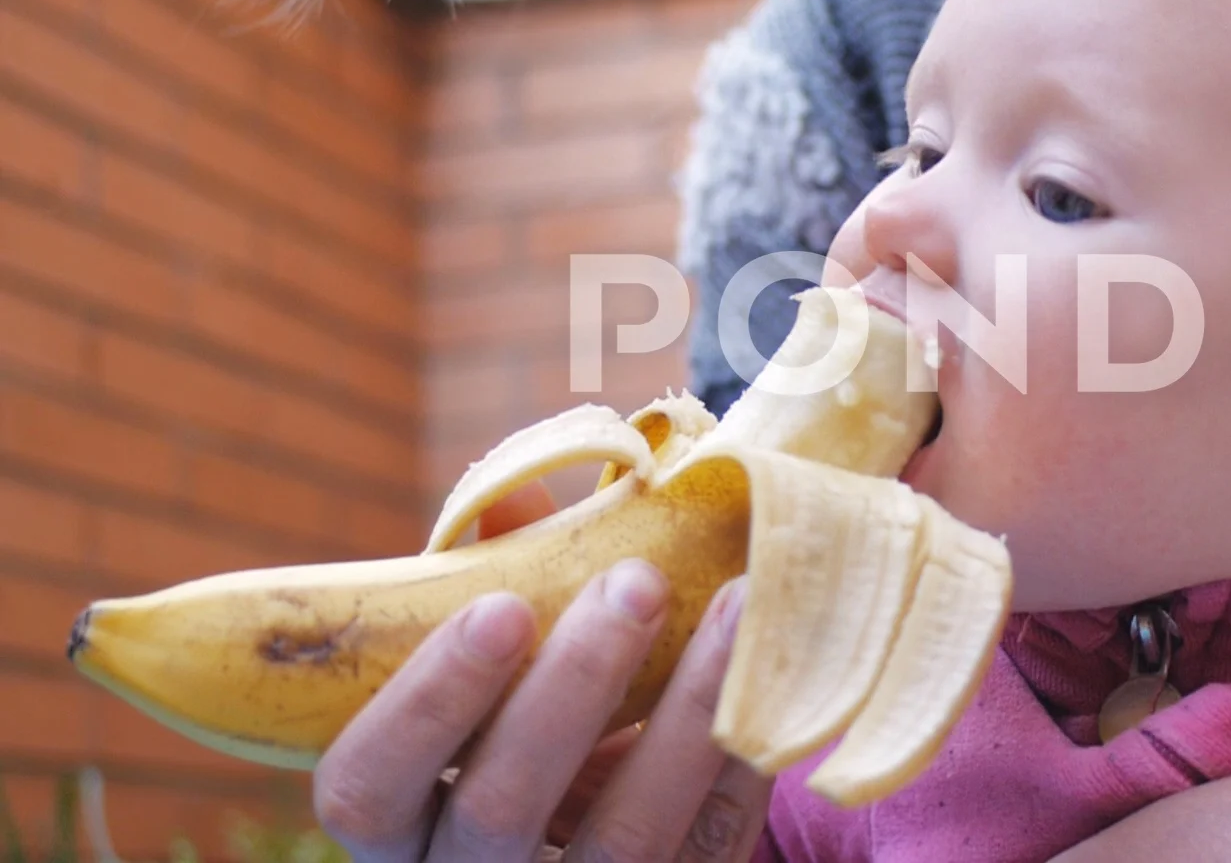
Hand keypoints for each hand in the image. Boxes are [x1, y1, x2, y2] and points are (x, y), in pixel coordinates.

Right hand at [313, 483, 769, 861]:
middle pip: (500, 808)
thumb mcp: (494, 682)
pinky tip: (769, 677)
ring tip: (734, 605)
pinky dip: (743, 761)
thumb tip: (514, 497)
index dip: (429, 700)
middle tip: (635, 581)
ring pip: (624, 838)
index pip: (367, 785)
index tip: (502, 606)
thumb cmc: (528, 733)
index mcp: (394, 825)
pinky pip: (711, 849)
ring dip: (683, 713)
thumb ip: (492, 595)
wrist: (606, 838)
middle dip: (572, 686)